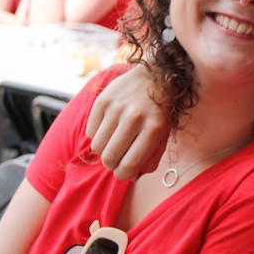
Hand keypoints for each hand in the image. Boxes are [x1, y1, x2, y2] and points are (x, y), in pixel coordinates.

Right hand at [86, 63, 169, 180]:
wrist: (154, 77)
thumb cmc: (159, 113)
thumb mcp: (163, 136)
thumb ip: (150, 160)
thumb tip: (131, 176)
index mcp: (153, 129)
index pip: (129, 164)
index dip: (123, 175)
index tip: (123, 173)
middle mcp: (134, 117)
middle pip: (109, 158)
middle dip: (112, 165)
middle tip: (116, 159)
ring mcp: (116, 108)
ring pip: (97, 147)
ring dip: (104, 151)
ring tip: (113, 143)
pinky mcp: (102, 100)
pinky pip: (91, 131)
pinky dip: (98, 136)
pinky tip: (109, 129)